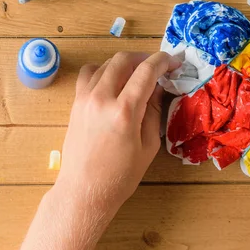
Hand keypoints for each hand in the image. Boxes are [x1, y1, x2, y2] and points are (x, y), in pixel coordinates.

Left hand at [55, 51, 180, 218]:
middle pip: (124, 59)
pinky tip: (114, 82)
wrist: (84, 191)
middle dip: (145, 58)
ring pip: (106, 63)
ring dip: (125, 63)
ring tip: (137, 74)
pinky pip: (89, 74)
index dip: (163, 61)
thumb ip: (154, 110)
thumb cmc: (121, 175)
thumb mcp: (149, 144)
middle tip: (158, 67)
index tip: (174, 62)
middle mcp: (102, 98)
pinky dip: (104, 70)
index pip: (146, 71)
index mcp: (124, 111)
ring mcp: (85, 99)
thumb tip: (158, 87)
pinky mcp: (75, 103)